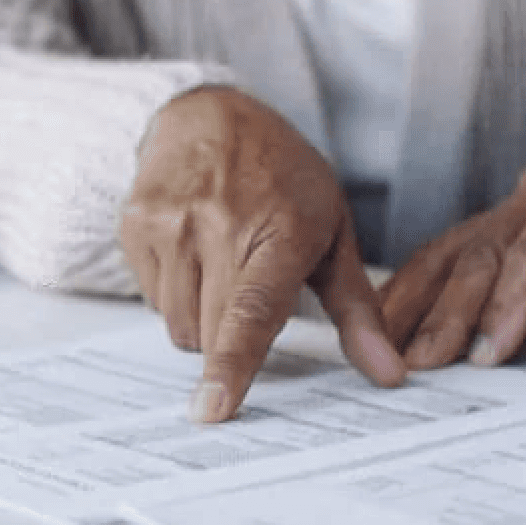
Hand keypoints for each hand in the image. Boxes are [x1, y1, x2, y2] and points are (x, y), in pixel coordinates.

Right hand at [120, 87, 404, 421]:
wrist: (211, 115)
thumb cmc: (282, 178)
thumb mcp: (335, 234)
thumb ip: (359, 312)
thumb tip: (390, 375)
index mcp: (276, 233)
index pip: (249, 312)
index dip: (230, 365)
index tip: (212, 409)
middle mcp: (216, 227)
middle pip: (208, 332)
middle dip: (229, 338)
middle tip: (249, 289)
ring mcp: (169, 225)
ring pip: (177, 324)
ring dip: (200, 318)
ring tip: (220, 268)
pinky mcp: (135, 226)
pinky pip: (151, 298)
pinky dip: (174, 292)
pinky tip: (192, 252)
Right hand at [380, 164, 525, 369]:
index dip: (509, 303)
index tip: (490, 353)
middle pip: (482, 251)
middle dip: (452, 312)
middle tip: (426, 361)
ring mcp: (507, 209)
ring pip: (448, 253)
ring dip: (416, 304)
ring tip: (386, 348)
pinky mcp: (485, 233)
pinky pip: (437, 260)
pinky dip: (409, 295)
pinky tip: (383, 325)